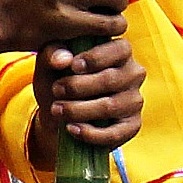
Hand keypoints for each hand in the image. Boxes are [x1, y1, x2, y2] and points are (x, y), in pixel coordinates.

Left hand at [29, 33, 140, 159]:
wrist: (57, 117)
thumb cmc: (58, 82)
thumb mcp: (49, 66)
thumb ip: (51, 55)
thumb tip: (63, 59)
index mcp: (119, 52)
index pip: (119, 49)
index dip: (96, 58)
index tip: (73, 66)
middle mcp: (133, 74)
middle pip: (110, 80)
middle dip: (77, 87)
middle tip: (56, 90)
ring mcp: (134, 100)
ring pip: (110, 106)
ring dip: (78, 110)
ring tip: (56, 110)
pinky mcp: (131, 125)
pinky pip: (115, 133)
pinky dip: (90, 133)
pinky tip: (71, 128)